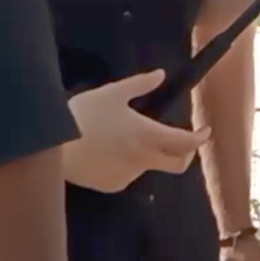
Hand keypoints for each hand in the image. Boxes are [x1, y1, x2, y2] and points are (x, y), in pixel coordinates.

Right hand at [65, 72, 208, 193]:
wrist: (54, 148)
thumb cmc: (84, 116)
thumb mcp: (113, 93)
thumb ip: (140, 84)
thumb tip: (161, 74)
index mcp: (148, 135)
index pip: (186, 142)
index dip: (200, 137)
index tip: (205, 131)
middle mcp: (144, 160)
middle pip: (177, 164)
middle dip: (185, 154)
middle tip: (181, 143)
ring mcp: (129, 176)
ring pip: (150, 167)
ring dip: (150, 156)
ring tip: (127, 140)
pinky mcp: (112, 186)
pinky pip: (128, 175)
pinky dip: (128, 164)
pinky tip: (110, 152)